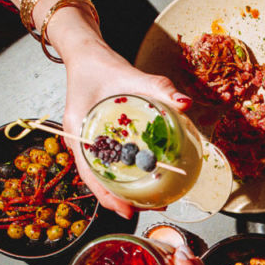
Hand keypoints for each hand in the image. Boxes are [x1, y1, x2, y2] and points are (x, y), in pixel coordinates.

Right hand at [62, 40, 194, 218]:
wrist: (87, 53)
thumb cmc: (101, 66)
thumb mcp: (130, 76)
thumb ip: (160, 88)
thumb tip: (186, 103)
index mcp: (78, 132)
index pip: (90, 175)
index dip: (107, 196)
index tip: (126, 212)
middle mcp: (81, 141)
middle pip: (99, 180)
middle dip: (122, 198)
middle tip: (150, 208)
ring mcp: (89, 141)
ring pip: (105, 173)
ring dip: (125, 188)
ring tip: (152, 199)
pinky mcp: (100, 137)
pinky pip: (112, 160)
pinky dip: (127, 171)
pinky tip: (147, 176)